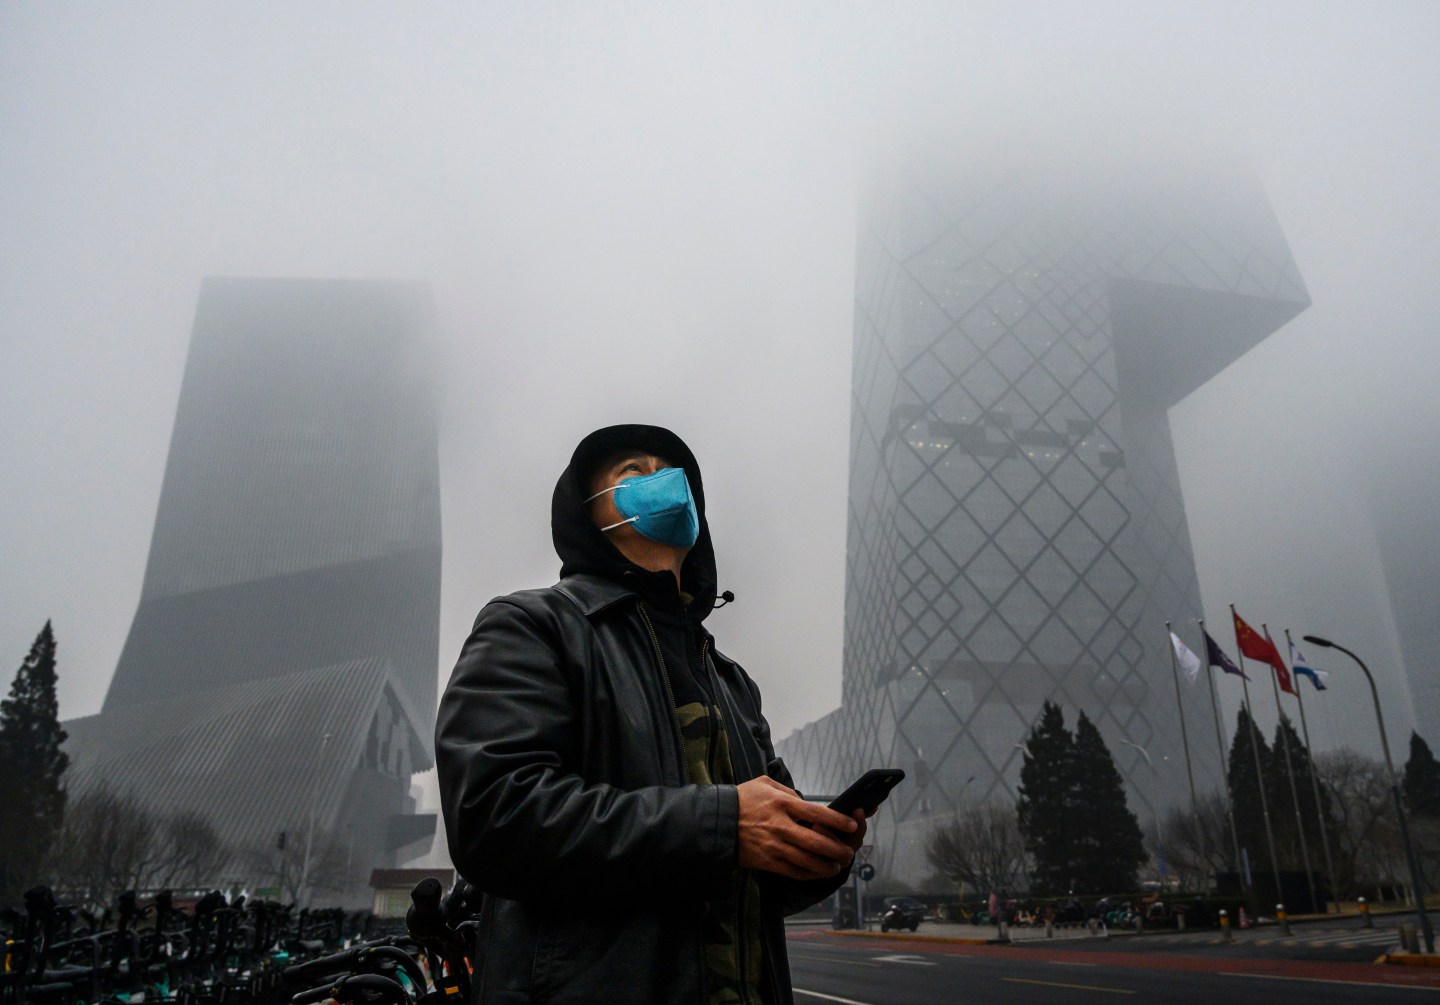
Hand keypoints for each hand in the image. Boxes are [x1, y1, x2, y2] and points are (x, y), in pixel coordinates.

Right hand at [736, 776, 860, 880]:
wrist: (717, 821)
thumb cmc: (743, 799)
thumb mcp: (764, 784)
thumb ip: (788, 790)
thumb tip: (806, 802)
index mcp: (782, 803)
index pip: (817, 813)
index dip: (838, 821)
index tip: (852, 825)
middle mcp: (780, 825)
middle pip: (817, 841)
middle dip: (838, 849)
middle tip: (848, 853)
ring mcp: (773, 846)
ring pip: (807, 861)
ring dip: (826, 866)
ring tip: (837, 866)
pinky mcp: (767, 861)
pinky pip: (793, 871)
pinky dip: (809, 874)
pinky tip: (817, 872)